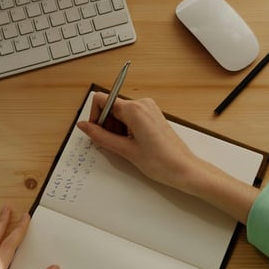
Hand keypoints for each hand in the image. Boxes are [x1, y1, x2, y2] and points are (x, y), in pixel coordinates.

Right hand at [77, 93, 198, 189]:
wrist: (184, 169)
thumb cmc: (161, 162)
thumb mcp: (125, 150)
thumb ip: (100, 136)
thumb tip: (85, 126)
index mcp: (134, 109)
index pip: (102, 99)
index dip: (95, 116)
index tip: (96, 131)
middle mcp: (142, 104)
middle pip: (110, 106)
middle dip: (106, 125)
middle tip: (114, 144)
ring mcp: (148, 108)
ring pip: (120, 113)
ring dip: (116, 128)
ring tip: (127, 146)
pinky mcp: (152, 115)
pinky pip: (130, 117)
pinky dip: (126, 129)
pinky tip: (133, 143)